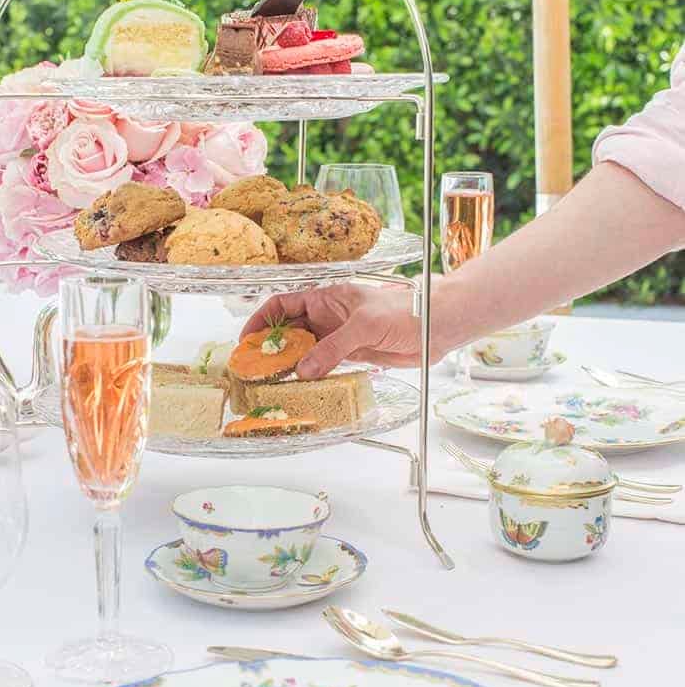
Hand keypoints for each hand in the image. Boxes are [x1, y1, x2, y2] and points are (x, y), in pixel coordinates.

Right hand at [241, 283, 426, 377]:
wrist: (439, 325)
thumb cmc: (407, 311)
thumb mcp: (365, 324)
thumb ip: (334, 347)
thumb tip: (304, 370)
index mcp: (326, 298)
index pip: (284, 304)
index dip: (262, 319)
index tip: (247, 340)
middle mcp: (329, 318)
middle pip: (290, 331)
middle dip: (271, 348)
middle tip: (256, 370)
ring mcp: (339, 338)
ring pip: (305, 352)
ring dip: (290, 366)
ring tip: (273, 384)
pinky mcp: (353, 356)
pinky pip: (324, 366)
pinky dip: (311, 377)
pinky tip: (303, 388)